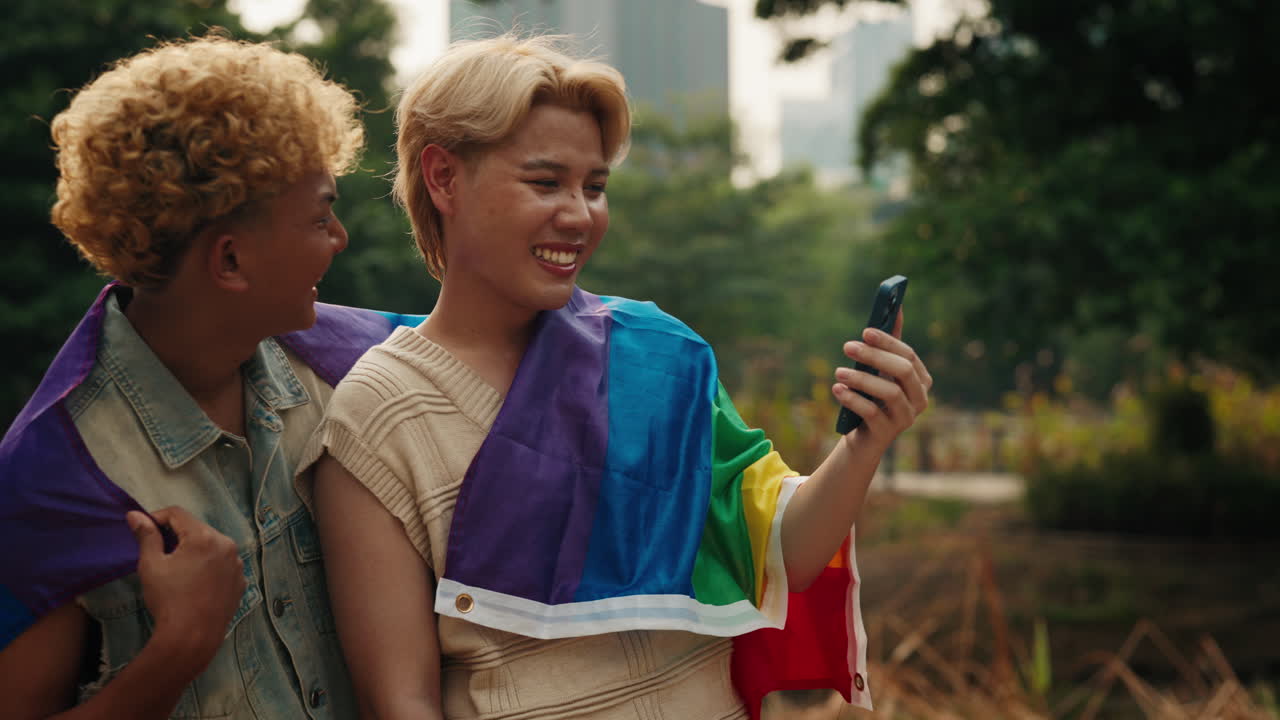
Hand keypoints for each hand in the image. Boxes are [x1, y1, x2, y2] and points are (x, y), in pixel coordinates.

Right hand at [128, 507, 245, 667]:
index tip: (144, 530)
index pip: (178, 514)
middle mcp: (227, 545)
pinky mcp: (240, 581)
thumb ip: (146, 536)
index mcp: (205, 537)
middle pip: (197, 529)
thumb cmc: (168, 599)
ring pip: (211, 546)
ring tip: (177, 570)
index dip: (157, 517)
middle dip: (176, 535)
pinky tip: (195, 583)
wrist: (192, 637)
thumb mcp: (151, 565)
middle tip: (158, 552)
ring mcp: (237, 564)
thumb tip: (135, 515)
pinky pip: (222, 564)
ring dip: (194, 550)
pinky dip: (208, 566)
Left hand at [831, 309, 932, 452]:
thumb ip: (889, 343)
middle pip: (903, 371)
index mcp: (921, 380)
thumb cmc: (873, 398)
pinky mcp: (889, 433)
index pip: (908, 355)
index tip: (865, 331)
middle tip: (847, 346)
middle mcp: (920, 399)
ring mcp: (906, 417)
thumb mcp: (880, 370)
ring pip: (890, 392)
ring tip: (838, 372)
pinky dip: (853, 399)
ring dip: (861, 379)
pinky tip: (837, 390)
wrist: (863, 438)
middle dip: (874, 356)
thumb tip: (897, 307)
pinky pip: (872, 413)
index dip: (887, 342)